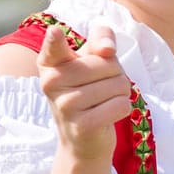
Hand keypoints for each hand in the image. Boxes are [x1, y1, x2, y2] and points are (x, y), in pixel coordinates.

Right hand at [38, 22, 131, 162]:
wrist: (83, 141)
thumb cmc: (89, 91)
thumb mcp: (91, 61)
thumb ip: (100, 41)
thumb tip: (107, 49)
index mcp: (51, 63)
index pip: (53, 47)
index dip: (55, 39)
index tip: (55, 32)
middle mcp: (52, 83)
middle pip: (108, 64)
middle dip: (116, 74)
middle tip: (101, 88)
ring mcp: (65, 105)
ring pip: (118, 85)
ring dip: (121, 93)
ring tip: (103, 102)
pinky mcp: (81, 125)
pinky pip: (121, 105)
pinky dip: (123, 108)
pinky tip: (107, 115)